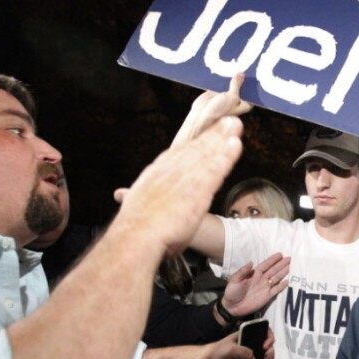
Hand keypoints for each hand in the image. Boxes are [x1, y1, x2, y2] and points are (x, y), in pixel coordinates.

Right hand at [111, 75, 248, 256]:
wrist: (136, 237)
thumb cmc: (134, 229)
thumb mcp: (133, 206)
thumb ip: (132, 198)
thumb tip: (121, 195)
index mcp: (156, 174)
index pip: (178, 154)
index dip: (194, 143)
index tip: (203, 134)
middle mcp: (171, 170)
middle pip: (195, 148)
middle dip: (212, 135)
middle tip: (227, 121)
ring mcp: (185, 178)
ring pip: (207, 154)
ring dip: (222, 139)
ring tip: (235, 126)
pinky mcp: (198, 189)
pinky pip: (216, 168)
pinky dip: (226, 155)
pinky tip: (236, 145)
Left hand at [207, 329, 273, 358]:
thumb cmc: (218, 352)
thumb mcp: (230, 350)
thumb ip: (243, 352)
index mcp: (247, 335)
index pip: (264, 331)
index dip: (268, 338)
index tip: (265, 347)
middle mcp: (251, 342)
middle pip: (267, 346)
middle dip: (270, 354)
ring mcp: (251, 353)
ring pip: (265, 356)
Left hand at [221, 253, 290, 317]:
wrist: (232, 307)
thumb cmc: (232, 292)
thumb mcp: (234, 280)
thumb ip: (242, 271)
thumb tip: (251, 262)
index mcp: (254, 274)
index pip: (265, 265)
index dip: (272, 260)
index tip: (280, 254)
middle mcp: (261, 279)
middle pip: (273, 270)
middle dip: (281, 264)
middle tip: (289, 258)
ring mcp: (265, 288)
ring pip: (276, 278)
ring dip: (283, 272)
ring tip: (290, 266)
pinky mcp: (267, 296)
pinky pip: (276, 290)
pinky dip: (282, 286)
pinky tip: (287, 281)